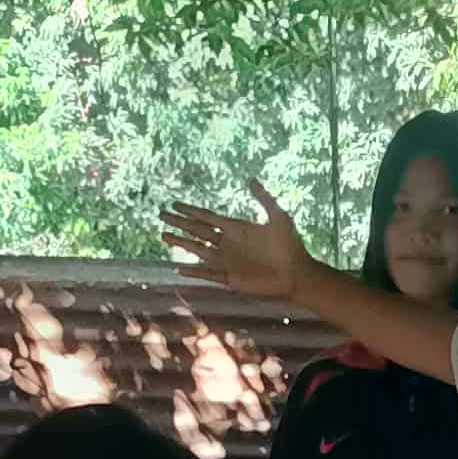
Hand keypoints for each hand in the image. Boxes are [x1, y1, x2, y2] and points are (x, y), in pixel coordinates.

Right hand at [160, 177, 307, 305]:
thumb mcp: (279, 216)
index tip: (174, 204)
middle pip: (197, 231)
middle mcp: (227, 244)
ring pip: (197, 250)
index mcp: (236, 228)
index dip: (190, 211)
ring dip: (180, 243)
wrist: (296, 273)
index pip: (207, 218)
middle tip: (161, 215)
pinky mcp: (230, 279)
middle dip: (179, 223)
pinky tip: (178, 268)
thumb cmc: (290, 245)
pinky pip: (207, 274)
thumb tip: (250, 179)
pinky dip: (193, 271)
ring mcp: (227, 262)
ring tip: (163, 235)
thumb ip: (263, 198)